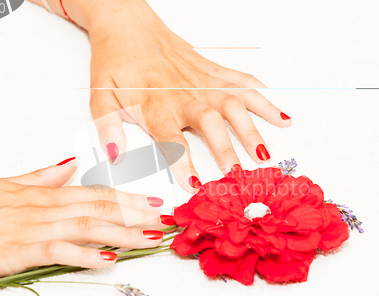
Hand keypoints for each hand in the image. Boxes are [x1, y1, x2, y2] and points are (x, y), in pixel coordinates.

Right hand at [0, 158, 165, 277]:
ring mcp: (33, 227)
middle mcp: (45, 207)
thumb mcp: (8, 183)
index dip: (128, 198)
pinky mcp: (18, 249)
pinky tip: (108, 260)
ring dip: (122, 232)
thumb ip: (43, 176)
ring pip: (87, 226)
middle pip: (100, 207)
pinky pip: (58, 250)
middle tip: (164, 218)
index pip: (96, 192)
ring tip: (149, 238)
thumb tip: (71, 165)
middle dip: (136, 213)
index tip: (152, 202)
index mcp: (45, 194)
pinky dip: (85, 254)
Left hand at [84, 0, 290, 191]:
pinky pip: (240, 80)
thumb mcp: (100, 95)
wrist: (127, 25)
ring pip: (233, 101)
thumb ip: (107, 127)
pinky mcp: (211, 69)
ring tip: (266, 152)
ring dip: (252, 127)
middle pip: (210, 121)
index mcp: (155, 104)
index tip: (196, 186)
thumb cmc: (114, 63)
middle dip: (226, 149)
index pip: (171, 139)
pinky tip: (278, 114)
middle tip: (239, 174)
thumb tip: (115, 156)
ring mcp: (201, 80)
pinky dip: (261, 96)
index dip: (183, 163)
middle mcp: (183, 93)